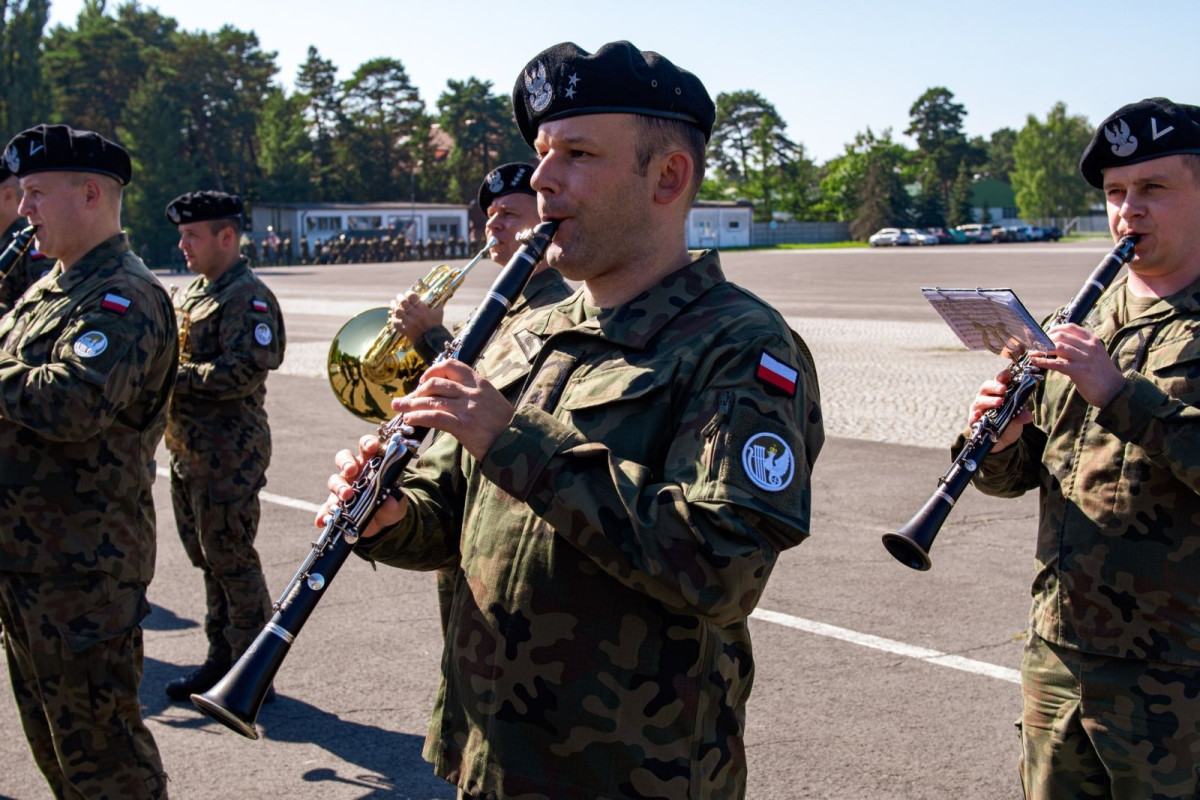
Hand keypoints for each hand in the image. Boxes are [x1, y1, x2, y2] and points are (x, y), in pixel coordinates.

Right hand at [314, 434, 407, 538]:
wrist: (382, 523)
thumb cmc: (389, 503)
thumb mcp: (396, 504)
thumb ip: (394, 503)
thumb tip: (390, 503)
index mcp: (370, 463)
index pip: (366, 447)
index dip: (368, 443)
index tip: (372, 447)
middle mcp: (354, 472)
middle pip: (344, 459)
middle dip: (347, 463)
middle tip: (352, 470)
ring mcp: (342, 488)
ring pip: (334, 481)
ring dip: (339, 487)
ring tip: (346, 495)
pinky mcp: (335, 506)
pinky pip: (326, 508)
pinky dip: (324, 513)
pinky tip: (323, 520)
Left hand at [389, 291, 444, 340]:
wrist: (433, 341)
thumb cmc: (436, 326)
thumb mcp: (439, 313)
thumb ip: (438, 304)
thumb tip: (438, 297)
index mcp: (422, 309)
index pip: (412, 296)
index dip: (408, 293)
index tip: (408, 294)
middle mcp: (414, 314)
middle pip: (402, 302)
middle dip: (399, 297)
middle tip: (399, 297)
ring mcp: (408, 322)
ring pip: (397, 311)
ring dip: (394, 306)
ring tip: (393, 304)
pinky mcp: (405, 329)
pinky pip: (395, 322)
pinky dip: (393, 319)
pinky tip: (393, 317)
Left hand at [392, 359, 512, 459]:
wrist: (519, 444)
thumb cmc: (505, 426)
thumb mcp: (492, 401)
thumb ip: (473, 394)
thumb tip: (450, 395)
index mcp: (480, 383)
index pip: (451, 366)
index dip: (433, 370)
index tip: (424, 380)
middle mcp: (472, 392)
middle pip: (435, 383)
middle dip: (416, 391)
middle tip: (406, 399)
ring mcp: (467, 408)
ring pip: (431, 399)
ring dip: (411, 404)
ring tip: (398, 408)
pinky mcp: (463, 426)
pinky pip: (434, 417)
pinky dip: (418, 417)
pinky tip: (410, 421)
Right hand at [967, 367, 1031, 452]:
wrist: (1001, 439)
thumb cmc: (1008, 422)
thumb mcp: (1017, 418)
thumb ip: (1021, 414)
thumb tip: (1027, 416)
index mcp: (996, 392)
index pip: (998, 380)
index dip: (1002, 376)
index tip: (1008, 374)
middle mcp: (985, 397)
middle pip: (986, 387)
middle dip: (995, 386)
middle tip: (1004, 389)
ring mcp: (978, 408)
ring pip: (980, 401)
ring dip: (989, 401)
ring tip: (999, 402)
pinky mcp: (973, 420)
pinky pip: (973, 416)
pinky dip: (976, 415)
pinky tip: (979, 415)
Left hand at [1028, 323, 1123, 408]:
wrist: (1115, 391)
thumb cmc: (1101, 373)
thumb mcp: (1094, 354)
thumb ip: (1080, 347)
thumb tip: (1058, 344)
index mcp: (1092, 340)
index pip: (1070, 327)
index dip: (1054, 329)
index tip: (1045, 334)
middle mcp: (1089, 346)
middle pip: (1061, 336)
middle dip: (1046, 339)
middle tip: (1037, 345)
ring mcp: (1084, 358)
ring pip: (1058, 347)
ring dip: (1042, 349)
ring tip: (1033, 352)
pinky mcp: (1079, 371)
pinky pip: (1057, 363)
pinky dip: (1043, 361)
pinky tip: (1035, 361)